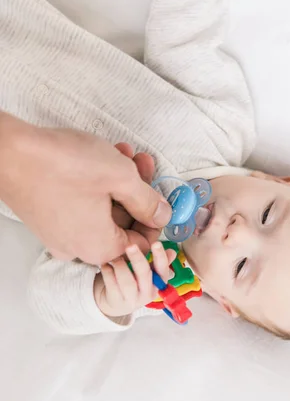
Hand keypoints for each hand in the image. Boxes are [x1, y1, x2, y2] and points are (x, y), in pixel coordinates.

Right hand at [0, 113, 170, 263]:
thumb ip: (149, 201)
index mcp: (101, 248)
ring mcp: (59, 233)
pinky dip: (95, 185)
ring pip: (102, 210)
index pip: (143, 243)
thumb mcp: (121, 177)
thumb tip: (164, 216)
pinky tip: (101, 157)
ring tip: (123, 152)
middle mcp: (79, 247)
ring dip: (117, 182)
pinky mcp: (46, 217)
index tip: (158, 191)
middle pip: (122, 223)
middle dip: (137, 190)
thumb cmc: (65, 165)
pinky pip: (80, 206)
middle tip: (142, 162)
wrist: (9, 151)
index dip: (155, 215)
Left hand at [94, 242, 175, 317]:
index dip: (160, 257)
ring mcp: (131, 300)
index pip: (162, 270)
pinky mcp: (116, 302)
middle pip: (144, 274)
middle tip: (130, 246)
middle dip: (137, 258)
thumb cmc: (134, 282)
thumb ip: (158, 262)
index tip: (156, 243)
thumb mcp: (147, 273)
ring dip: (120, 265)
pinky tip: (106, 265)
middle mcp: (147, 293)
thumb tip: (173, 252)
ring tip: (115, 258)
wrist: (115, 303)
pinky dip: (108, 271)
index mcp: (158, 284)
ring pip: (127, 281)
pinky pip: (111, 284)